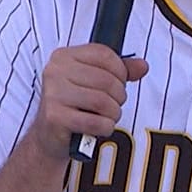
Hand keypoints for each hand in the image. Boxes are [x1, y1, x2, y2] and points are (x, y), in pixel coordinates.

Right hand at [32, 44, 147, 157]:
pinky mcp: (55, 118)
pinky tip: (100, 127)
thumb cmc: (74, 105)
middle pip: (106, 80)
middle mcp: (55, 72)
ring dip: (113, 113)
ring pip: (103, 102)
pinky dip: (105, 127)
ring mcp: (53, 95)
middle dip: (119, 96)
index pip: (104, 55)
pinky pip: (95, 122)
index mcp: (63, 56)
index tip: (119, 82)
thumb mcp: (94, 81)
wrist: (49, 136)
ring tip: (107, 116)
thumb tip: (143, 66)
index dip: (120, 70)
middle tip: (113, 105)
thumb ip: (119, 71)